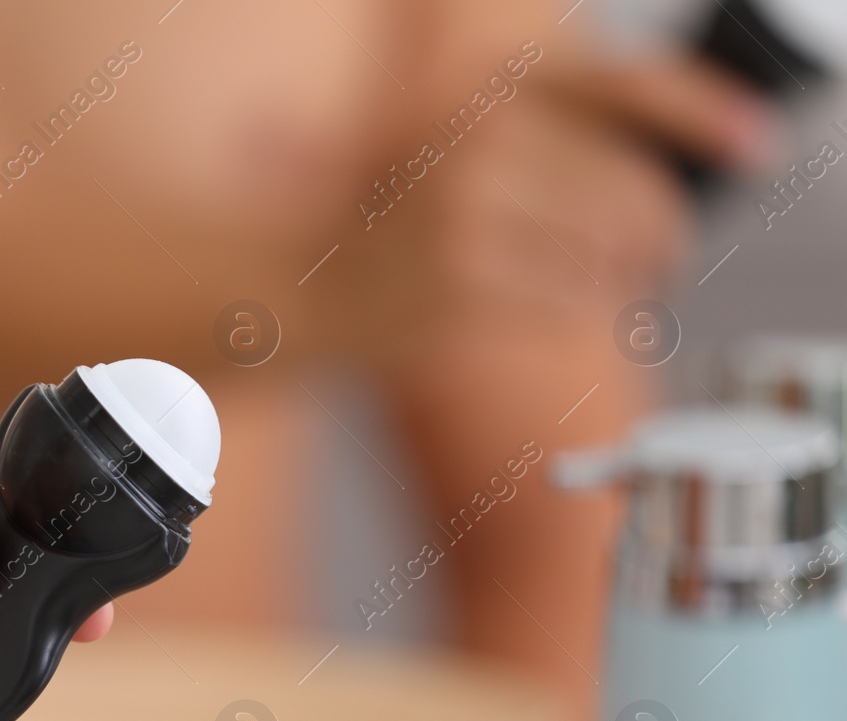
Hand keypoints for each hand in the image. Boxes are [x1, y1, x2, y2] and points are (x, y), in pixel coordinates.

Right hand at [328, 51, 773, 366]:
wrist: (296, 287)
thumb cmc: (381, 229)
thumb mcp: (454, 150)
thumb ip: (537, 150)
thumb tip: (651, 185)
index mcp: (484, 104)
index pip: (629, 111)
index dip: (694, 141)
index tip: (730, 170)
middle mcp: (481, 153)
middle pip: (629, 194)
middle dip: (664, 234)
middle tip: (667, 256)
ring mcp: (472, 224)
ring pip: (604, 255)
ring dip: (627, 279)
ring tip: (625, 287)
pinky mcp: (463, 291)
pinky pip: (565, 304)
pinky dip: (582, 311)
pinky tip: (568, 309)